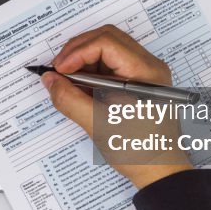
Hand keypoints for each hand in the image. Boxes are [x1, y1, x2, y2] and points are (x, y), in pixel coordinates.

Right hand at [41, 25, 191, 188]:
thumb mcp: (98, 125)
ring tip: (67, 79)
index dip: (78, 52)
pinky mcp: (138, 81)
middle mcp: (149, 67)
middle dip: (78, 50)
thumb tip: (50, 80)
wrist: (160, 171)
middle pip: (107, 38)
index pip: (106, 43)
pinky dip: (92, 69)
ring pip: (108, 48)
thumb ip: (70, 99)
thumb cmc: (140, 151)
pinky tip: (80, 85)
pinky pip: (112, 63)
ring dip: (84, 59)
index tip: (60, 69)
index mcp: (146, 73)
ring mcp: (145, 73)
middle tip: (59, 70)